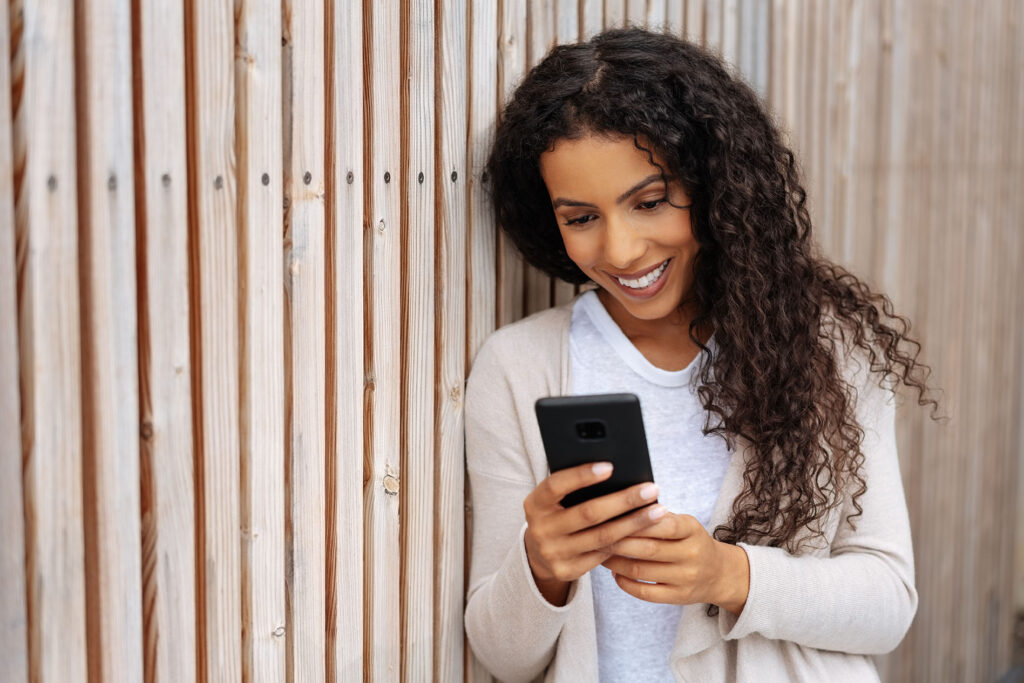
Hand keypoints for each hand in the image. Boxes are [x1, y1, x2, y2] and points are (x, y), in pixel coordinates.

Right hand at [523, 462, 666, 605]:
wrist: (538, 553)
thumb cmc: (556, 513)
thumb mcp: (555, 499)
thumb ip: (573, 488)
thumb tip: (615, 471)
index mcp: (534, 504)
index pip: (556, 486)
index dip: (581, 476)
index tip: (610, 466)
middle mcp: (541, 529)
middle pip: (588, 514)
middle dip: (624, 500)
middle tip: (651, 489)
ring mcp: (554, 553)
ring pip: (603, 537)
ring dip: (635, 523)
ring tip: (658, 511)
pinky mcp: (568, 570)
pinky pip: (605, 555)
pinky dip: (628, 542)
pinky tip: (648, 533)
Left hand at [600, 512, 749, 614]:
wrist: (720, 573)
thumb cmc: (690, 541)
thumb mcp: (684, 523)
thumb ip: (657, 516)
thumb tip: (620, 505)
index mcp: (692, 530)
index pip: (663, 523)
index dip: (636, 521)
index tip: (611, 515)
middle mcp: (692, 554)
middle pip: (648, 548)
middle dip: (618, 542)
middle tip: (595, 535)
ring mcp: (686, 578)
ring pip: (643, 571)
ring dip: (616, 562)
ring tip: (599, 553)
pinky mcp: (678, 597)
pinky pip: (646, 593)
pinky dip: (625, 583)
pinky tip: (614, 574)